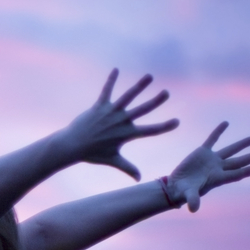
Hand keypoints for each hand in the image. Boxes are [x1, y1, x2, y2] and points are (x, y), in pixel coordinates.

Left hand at [59, 70, 179, 180]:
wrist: (72, 145)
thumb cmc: (92, 154)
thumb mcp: (112, 160)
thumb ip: (127, 168)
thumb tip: (139, 179)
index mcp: (127, 134)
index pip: (150, 131)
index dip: (164, 127)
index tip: (177, 121)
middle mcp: (121, 122)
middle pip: (142, 110)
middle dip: (155, 101)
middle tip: (167, 93)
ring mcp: (110, 113)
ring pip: (127, 97)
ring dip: (139, 86)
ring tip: (149, 76)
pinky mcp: (99, 106)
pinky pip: (106, 91)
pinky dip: (111, 80)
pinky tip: (116, 69)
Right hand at [165, 122, 249, 211]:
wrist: (176, 185)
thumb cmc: (183, 192)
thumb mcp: (188, 194)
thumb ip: (192, 199)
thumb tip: (193, 209)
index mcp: (216, 179)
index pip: (233, 175)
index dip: (244, 172)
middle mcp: (217, 168)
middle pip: (237, 162)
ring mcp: (212, 160)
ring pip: (230, 150)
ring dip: (242, 144)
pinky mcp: (203, 152)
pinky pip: (212, 140)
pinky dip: (218, 132)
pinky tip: (226, 123)